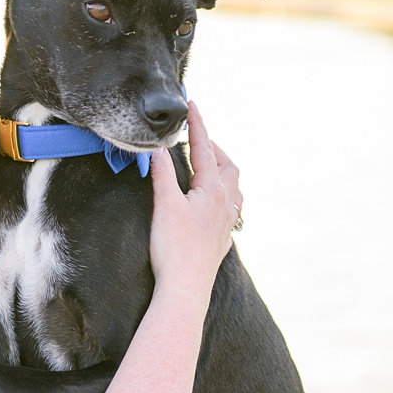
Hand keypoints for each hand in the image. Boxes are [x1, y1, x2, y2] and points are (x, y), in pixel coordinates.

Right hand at [148, 104, 239, 301]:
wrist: (186, 288)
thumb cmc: (174, 248)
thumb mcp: (164, 204)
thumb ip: (162, 173)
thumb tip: (158, 146)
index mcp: (212, 191)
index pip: (204, 149)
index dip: (198, 125)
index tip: (192, 104)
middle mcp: (226, 203)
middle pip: (228, 166)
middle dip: (214, 147)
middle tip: (197, 136)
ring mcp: (227, 222)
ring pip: (234, 187)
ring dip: (223, 170)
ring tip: (209, 164)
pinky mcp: (222, 239)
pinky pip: (232, 208)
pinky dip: (225, 194)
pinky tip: (216, 201)